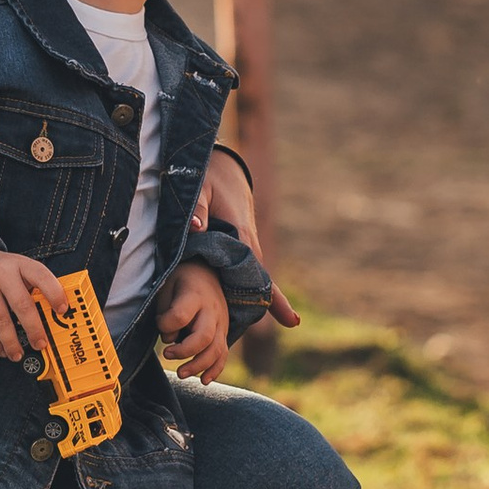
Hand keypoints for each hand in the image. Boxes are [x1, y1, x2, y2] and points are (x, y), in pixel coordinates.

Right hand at [0, 244, 66, 364]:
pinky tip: (2, 350)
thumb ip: (32, 286)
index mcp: (19, 263)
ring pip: (1, 320)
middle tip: (41, 344)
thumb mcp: (15, 268)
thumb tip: (53, 317)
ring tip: (18, 354)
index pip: (41, 275)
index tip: (63, 310)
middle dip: (34, 329)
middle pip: (22, 304)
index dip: (54, 293)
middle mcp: (1, 272)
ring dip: (12, 342)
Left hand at [157, 260, 230, 382]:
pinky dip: (215, 370)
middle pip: (204, 337)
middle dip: (184, 351)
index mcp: (194, 295)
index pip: (180, 315)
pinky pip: (223, 354)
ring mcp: (220, 323)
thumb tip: (170, 339)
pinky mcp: (223, 333)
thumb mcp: (167, 285)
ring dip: (198, 365)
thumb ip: (165, 311)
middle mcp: (211, 310)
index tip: (159, 323)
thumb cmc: (181, 281)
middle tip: (167, 355)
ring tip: (180, 374)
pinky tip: (203, 381)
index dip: (165, 324)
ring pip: (216, 350)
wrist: (207, 272)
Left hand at [201, 150, 296, 323]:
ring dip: (259, 297)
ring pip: (254, 277)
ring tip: (282, 320)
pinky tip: (246, 308)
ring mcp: (247, 246)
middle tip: (293, 321)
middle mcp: (249, 244)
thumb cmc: (208, 177)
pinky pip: (244, 272)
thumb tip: (196, 228)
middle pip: (260, 279)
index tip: (286, 314)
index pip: (256, 270)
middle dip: (270, 299)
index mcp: (242, 234)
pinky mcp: (240, 247)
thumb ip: (196, 209)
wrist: (222, 168)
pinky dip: (247, 289)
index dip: (267, 292)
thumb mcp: (200, 189)